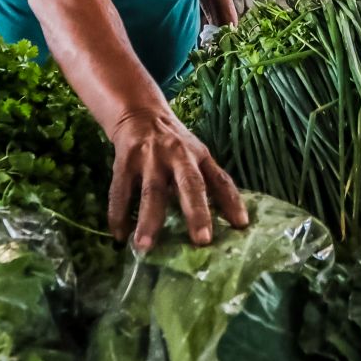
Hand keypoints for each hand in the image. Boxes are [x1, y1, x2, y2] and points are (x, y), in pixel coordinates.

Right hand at [107, 106, 247, 249]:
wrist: (140, 113)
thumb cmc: (174, 144)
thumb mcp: (195, 154)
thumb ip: (207, 180)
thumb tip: (226, 219)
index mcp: (199, 155)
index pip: (220, 179)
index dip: (232, 201)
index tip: (241, 224)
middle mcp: (177, 155)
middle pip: (190, 184)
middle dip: (197, 211)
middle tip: (202, 240)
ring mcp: (150, 158)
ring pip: (151, 192)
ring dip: (148, 220)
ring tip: (143, 247)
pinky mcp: (125, 161)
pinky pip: (120, 192)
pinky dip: (118, 215)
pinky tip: (119, 235)